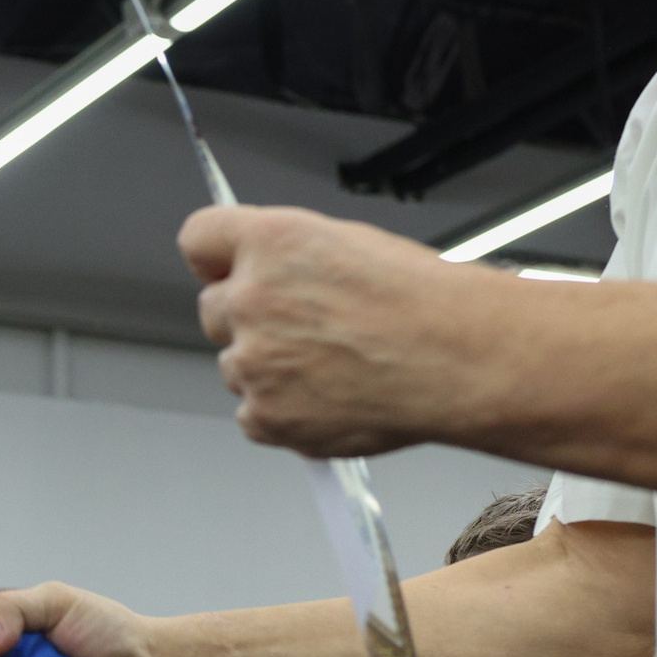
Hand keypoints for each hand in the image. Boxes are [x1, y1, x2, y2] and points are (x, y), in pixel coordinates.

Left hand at [180, 204, 501, 457]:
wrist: (457, 359)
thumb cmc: (424, 303)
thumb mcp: (351, 244)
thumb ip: (290, 258)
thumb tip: (270, 273)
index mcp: (271, 243)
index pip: (198, 239)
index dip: (215, 260)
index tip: (225, 271)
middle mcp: (251, 298)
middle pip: (213, 311)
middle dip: (247, 321)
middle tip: (303, 332)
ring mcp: (253, 361)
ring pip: (236, 367)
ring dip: (269, 371)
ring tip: (334, 369)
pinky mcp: (265, 415)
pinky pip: (253, 416)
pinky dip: (284, 414)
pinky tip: (330, 400)